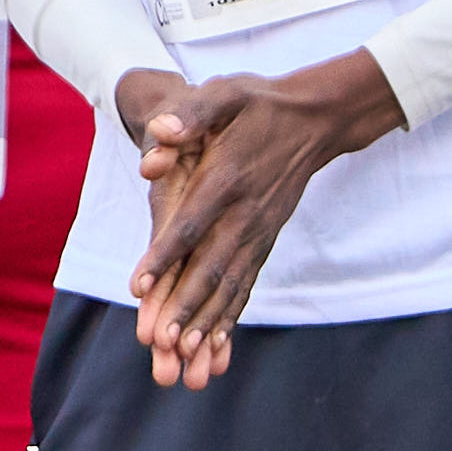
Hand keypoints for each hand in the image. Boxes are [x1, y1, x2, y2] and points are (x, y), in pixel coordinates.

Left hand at [114, 51, 406, 388]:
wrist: (314, 119)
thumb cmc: (257, 104)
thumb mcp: (223, 94)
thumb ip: (191, 114)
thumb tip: (159, 132)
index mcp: (227, 179)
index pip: (191, 224)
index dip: (163, 256)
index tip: (138, 287)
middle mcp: (246, 213)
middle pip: (211, 266)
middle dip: (185, 306)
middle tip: (161, 342)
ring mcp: (259, 231)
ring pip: (230, 284)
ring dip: (208, 321)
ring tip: (185, 356)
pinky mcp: (266, 241)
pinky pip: (247, 284)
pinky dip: (230, 316)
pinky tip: (215, 347)